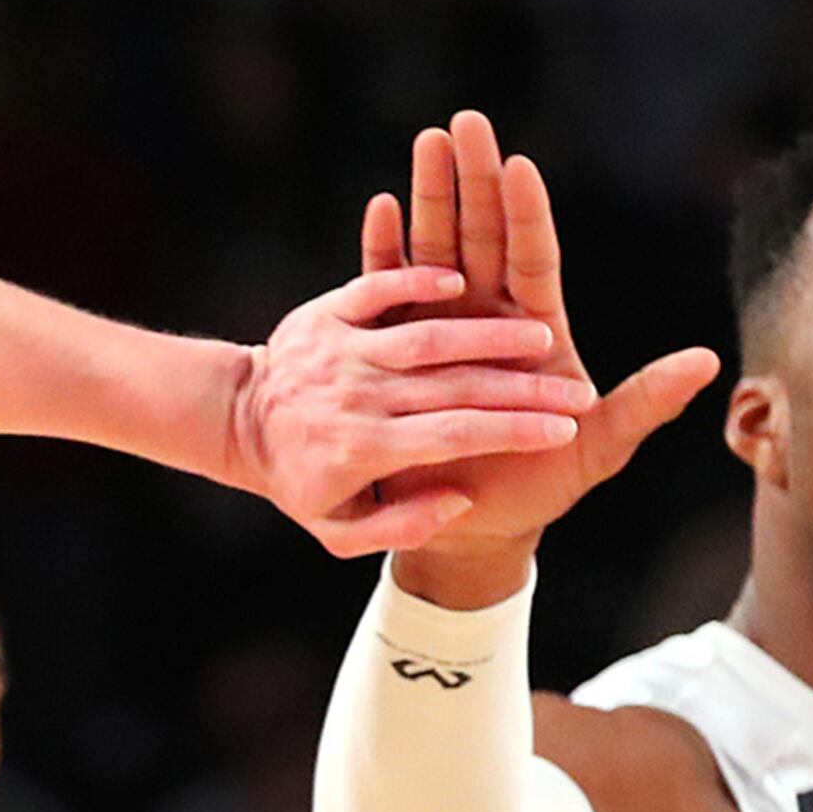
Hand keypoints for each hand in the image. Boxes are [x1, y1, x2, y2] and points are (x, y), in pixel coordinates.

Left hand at [236, 265, 599, 557]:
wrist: (236, 423)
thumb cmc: (301, 481)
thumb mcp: (339, 532)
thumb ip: (401, 526)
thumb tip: (459, 498)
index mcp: (361, 450)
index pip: (453, 436)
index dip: (512, 431)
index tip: (565, 429)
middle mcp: (355, 396)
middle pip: (453, 388)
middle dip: (522, 389)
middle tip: (576, 391)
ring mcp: (340, 349)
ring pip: (426, 336)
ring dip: (487, 333)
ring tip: (539, 335)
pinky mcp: (326, 312)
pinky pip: (375, 289)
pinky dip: (415, 281)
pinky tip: (460, 279)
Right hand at [364, 111, 720, 580]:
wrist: (473, 525)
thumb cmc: (540, 484)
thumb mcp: (599, 444)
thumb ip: (646, 401)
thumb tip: (708, 362)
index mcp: (535, 328)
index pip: (531, 257)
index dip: (526, 213)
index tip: (519, 164)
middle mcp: (487, 316)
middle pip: (480, 235)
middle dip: (474, 177)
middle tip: (466, 122)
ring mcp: (440, 328)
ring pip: (433, 248)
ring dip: (430, 195)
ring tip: (427, 141)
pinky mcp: (397, 350)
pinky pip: (385, 291)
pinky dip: (383, 249)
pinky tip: (381, 206)